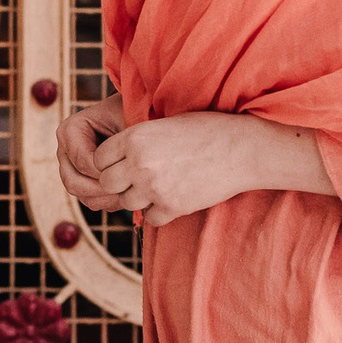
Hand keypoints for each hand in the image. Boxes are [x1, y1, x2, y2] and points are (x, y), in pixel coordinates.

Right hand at [57, 94, 125, 204]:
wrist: (139, 113)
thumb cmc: (135, 115)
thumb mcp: (129, 127)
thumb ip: (120, 147)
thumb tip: (112, 174)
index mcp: (70, 130)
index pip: (82, 162)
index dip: (106, 173)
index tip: (130, 174)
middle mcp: (65, 150)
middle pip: (73, 183)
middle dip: (101, 190)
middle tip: (127, 191)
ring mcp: (70, 166)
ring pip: (80, 194)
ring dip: (105, 198)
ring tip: (130, 193)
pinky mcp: (81, 178)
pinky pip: (89, 199)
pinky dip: (107, 201)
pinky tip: (128, 193)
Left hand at [66, 110, 329, 226]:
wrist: (242, 149)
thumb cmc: (207, 130)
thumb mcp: (165, 124)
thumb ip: (137, 140)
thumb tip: (115, 157)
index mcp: (135, 137)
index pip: (98, 158)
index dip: (108, 162)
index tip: (122, 162)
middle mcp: (139, 163)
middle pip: (106, 183)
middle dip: (118, 182)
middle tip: (134, 179)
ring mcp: (155, 188)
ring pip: (127, 203)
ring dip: (138, 198)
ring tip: (157, 186)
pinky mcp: (173, 207)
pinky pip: (149, 218)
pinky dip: (157, 212)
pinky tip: (172, 198)